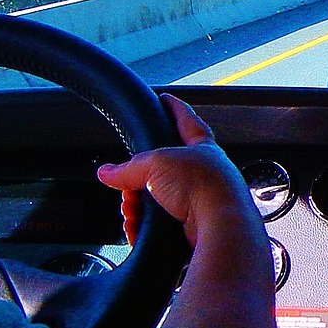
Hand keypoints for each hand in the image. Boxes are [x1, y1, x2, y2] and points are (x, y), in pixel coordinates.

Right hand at [96, 95, 254, 249]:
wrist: (220, 227)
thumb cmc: (203, 187)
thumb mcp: (155, 165)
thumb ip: (128, 168)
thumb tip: (108, 173)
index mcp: (203, 149)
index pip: (187, 120)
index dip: (174, 108)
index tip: (165, 99)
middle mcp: (205, 175)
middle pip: (162, 169)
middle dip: (139, 178)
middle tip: (128, 185)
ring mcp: (199, 202)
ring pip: (157, 200)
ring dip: (138, 206)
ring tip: (133, 209)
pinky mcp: (192, 227)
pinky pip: (159, 225)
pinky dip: (144, 227)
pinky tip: (138, 227)